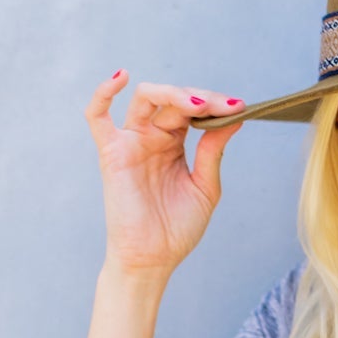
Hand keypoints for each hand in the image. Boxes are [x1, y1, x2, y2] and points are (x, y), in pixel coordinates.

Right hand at [83, 73, 245, 275]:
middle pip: (173, 99)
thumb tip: (234, 116)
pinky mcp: (111, 152)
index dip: (216, 104)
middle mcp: (152, 136)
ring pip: (146, 98)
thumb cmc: (177, 229)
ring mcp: (131, 142)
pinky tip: (121, 77)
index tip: (240, 107)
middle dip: (202, 98)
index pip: (193, 109)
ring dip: (173, 93)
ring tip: (198, 104)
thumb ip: (213, 152)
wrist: (153, 260)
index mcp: (174, 143)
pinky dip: (103, 93)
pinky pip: (97, 116)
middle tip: (225, 106)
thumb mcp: (205, 187)